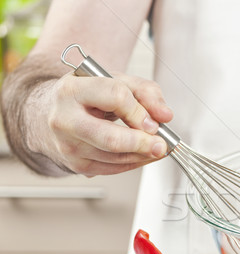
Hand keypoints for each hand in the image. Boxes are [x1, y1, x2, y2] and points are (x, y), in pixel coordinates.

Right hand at [33, 73, 172, 175]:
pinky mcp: (76, 165)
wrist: (56, 112)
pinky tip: (144, 154)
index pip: (116, 98)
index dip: (140, 112)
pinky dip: (135, 163)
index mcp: (72, 90)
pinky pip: (114, 169)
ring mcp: (68, 146)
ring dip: (143, 155)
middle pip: (111, 139)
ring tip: (157, 147)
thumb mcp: (117, 81)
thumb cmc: (88, 95)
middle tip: (161, 144)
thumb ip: (146, 92)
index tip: (154, 121)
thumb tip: (165, 115)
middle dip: (143, 143)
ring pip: (115, 158)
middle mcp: (65, 119)